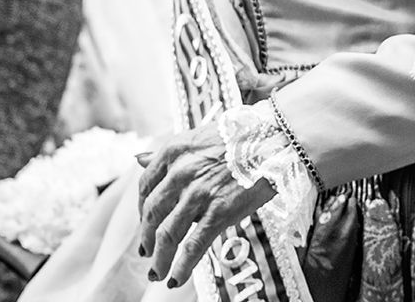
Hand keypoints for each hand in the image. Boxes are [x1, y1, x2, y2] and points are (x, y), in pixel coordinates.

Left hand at [137, 123, 273, 287]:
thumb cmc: (239, 137)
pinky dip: (181, 266)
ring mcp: (198, 194)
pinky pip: (193, 246)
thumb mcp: (196, 137)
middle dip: (145, 238)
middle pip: (151, 214)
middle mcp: (180, 172)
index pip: (145, 186)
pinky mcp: (219, 211)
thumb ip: (166, 152)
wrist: (275, 139)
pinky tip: (176, 278)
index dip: (140, 209)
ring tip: (157, 272)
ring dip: (159, 259)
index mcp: (173, 152)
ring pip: (168, 234)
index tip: (144, 221)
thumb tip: (139, 158)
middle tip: (145, 252)